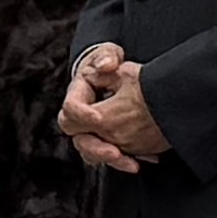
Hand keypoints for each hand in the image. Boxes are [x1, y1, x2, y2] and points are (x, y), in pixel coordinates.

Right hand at [62, 48, 167, 166]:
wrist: (118, 75)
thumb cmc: (109, 63)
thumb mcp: (108, 54)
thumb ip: (107, 56)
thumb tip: (106, 65)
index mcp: (78, 94)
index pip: (70, 108)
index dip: (81, 114)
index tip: (98, 117)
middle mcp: (81, 117)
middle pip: (79, 138)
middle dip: (96, 148)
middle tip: (115, 152)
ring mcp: (91, 131)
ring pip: (94, 153)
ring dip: (113, 160)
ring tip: (131, 163)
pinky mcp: (106, 141)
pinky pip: (111, 156)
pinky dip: (127, 160)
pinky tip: (146, 158)